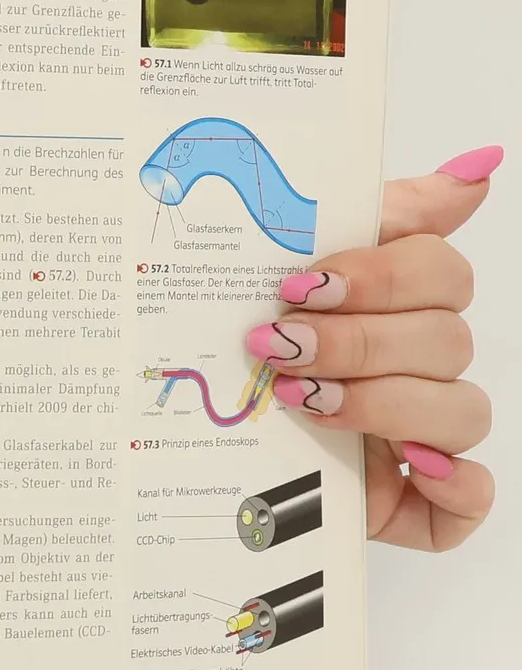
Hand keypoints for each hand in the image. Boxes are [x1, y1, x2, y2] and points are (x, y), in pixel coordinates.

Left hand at [246, 145, 498, 550]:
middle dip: (359, 341)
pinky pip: (473, 497)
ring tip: (306, 401)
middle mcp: (424, 367)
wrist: (191, 448)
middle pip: (446, 339)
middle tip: (281, 345)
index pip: (439, 271)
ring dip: (384, 403)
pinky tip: (410, 467)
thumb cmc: (246, 349)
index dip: (380, 275)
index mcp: (403, 307)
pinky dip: (453, 484)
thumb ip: (377, 214)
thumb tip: (479, 166)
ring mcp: (427, 436)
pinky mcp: (420, 503)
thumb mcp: (280, 271)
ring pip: (460, 411)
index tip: (302, 285)